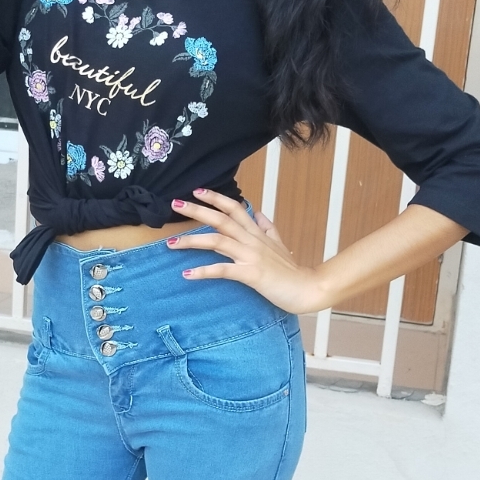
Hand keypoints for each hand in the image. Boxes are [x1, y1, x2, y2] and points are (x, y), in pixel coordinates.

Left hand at [167, 190, 326, 313]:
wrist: (308, 288)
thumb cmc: (292, 271)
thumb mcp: (280, 244)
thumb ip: (268, 227)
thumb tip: (257, 212)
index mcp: (257, 233)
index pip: (235, 208)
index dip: (216, 198)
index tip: (197, 190)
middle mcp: (252, 240)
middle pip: (221, 219)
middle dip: (197, 210)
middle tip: (175, 204)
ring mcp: (252, 256)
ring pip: (217, 241)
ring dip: (192, 241)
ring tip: (171, 243)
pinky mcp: (252, 274)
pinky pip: (224, 270)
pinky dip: (204, 271)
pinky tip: (187, 274)